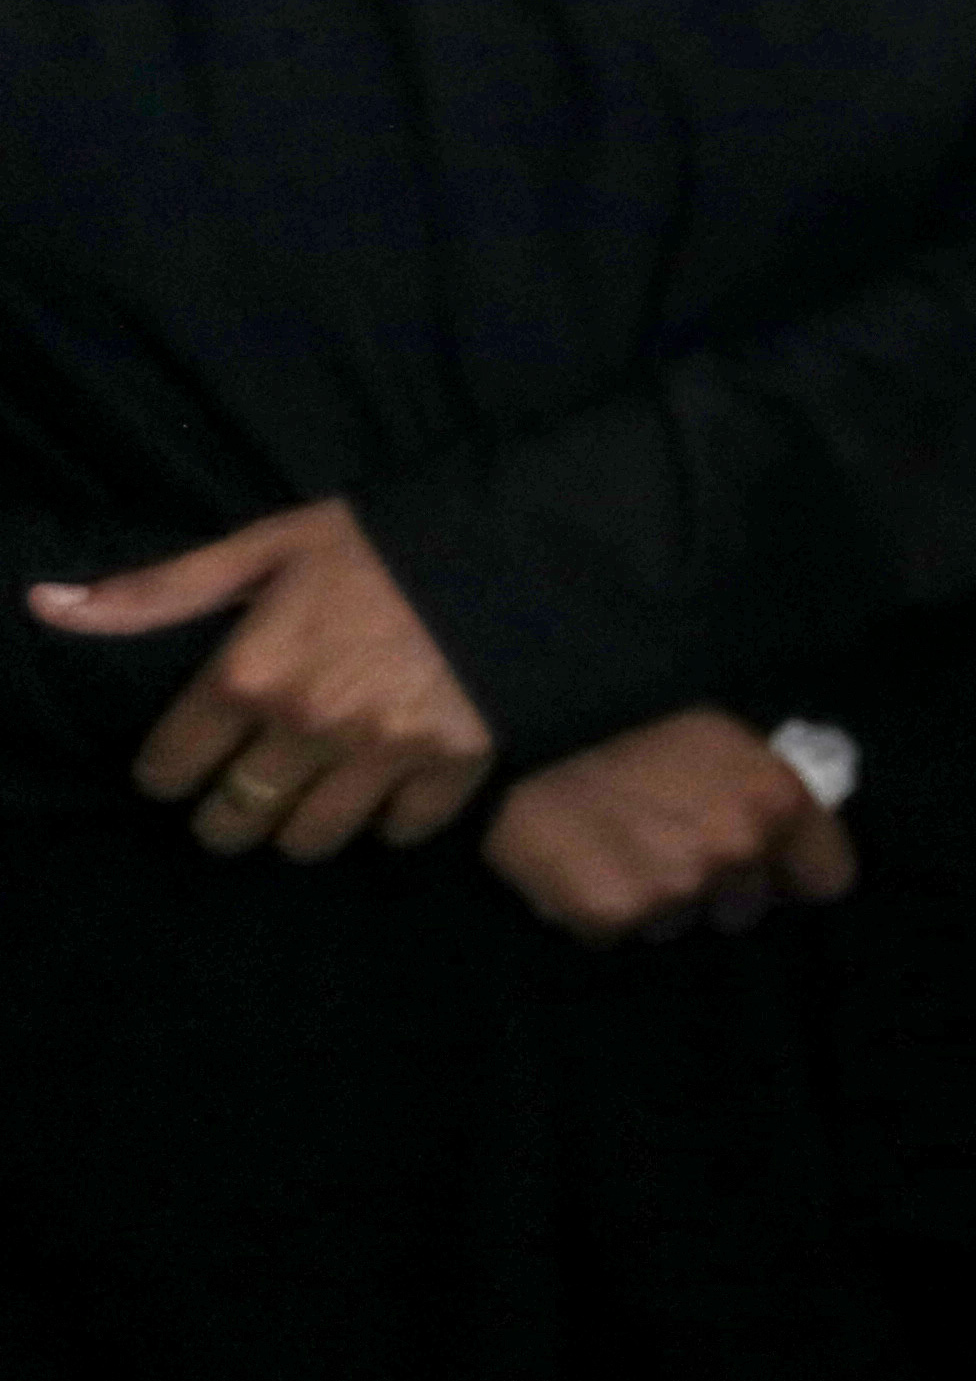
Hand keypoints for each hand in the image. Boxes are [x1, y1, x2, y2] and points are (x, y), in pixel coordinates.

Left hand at [41, 499, 499, 856]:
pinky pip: (401, 832)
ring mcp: (384, 755)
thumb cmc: (385, 541)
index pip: (170, 767)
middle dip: (228, 812)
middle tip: (244, 790)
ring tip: (311, 796)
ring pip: (311, 840)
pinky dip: (391, 821)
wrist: (522, 544)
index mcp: (250, 673)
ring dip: (302, 824)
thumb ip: (162, 591)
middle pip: (235, 819)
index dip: (167, 770)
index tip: (183, 763)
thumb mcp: (268, 546)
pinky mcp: (455, 768)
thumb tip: (48, 606)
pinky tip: (389, 789)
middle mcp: (307, 727)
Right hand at [480, 707, 856, 939]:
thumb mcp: (721, 737)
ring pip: (682, 921)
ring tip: (621, 848)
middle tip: (672, 846)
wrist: (529, 726)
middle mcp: (735, 852)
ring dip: (659, 898)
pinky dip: (601, 908)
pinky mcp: (610, 917)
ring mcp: (673, 891)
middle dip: (721, 888)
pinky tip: (583, 864)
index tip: (773, 868)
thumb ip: (763, 791)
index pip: (828, 877)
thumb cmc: (632, 718)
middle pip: (749, 907)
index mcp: (777, 802)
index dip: (796, 872)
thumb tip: (785, 840)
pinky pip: (618, 930)